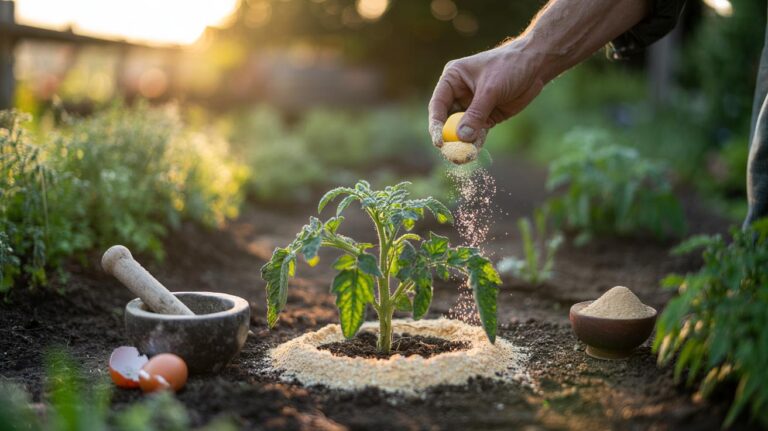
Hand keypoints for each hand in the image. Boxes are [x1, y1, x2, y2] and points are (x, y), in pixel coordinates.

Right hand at [428, 39, 545, 147]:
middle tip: (450, 154)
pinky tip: (475, 152)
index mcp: (452, 79)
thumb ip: (476, 113)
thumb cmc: (510, 66)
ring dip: (463, 143)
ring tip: (464, 157)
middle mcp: (458, 94)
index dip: (436, 125)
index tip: (439, 142)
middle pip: (447, 121)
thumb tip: (462, 137)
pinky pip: (477, 133)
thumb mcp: (491, 89)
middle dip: (449, 138)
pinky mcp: (486, 117)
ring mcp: (472, 107)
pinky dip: (475, 142)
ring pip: (462, 129)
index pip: (438, 105)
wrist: (535, 66)